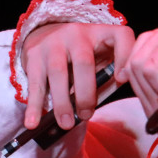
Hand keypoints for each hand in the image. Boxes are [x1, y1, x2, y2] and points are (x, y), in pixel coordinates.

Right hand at [20, 22, 134, 129]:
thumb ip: (108, 75)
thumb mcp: (99, 57)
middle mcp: (77, 33)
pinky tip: (33, 122)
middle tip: (86, 115)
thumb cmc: (80, 55)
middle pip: (84, 62)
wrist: (45, 33)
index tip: (122, 80)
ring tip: (66, 124)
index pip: (120, 36)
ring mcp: (53, 42)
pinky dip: (34, 106)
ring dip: (62, 103)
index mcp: (101, 33)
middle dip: (86, 94)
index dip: (125, 56)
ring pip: (57, 72)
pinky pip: (35, 83)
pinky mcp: (34, 54)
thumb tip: (109, 98)